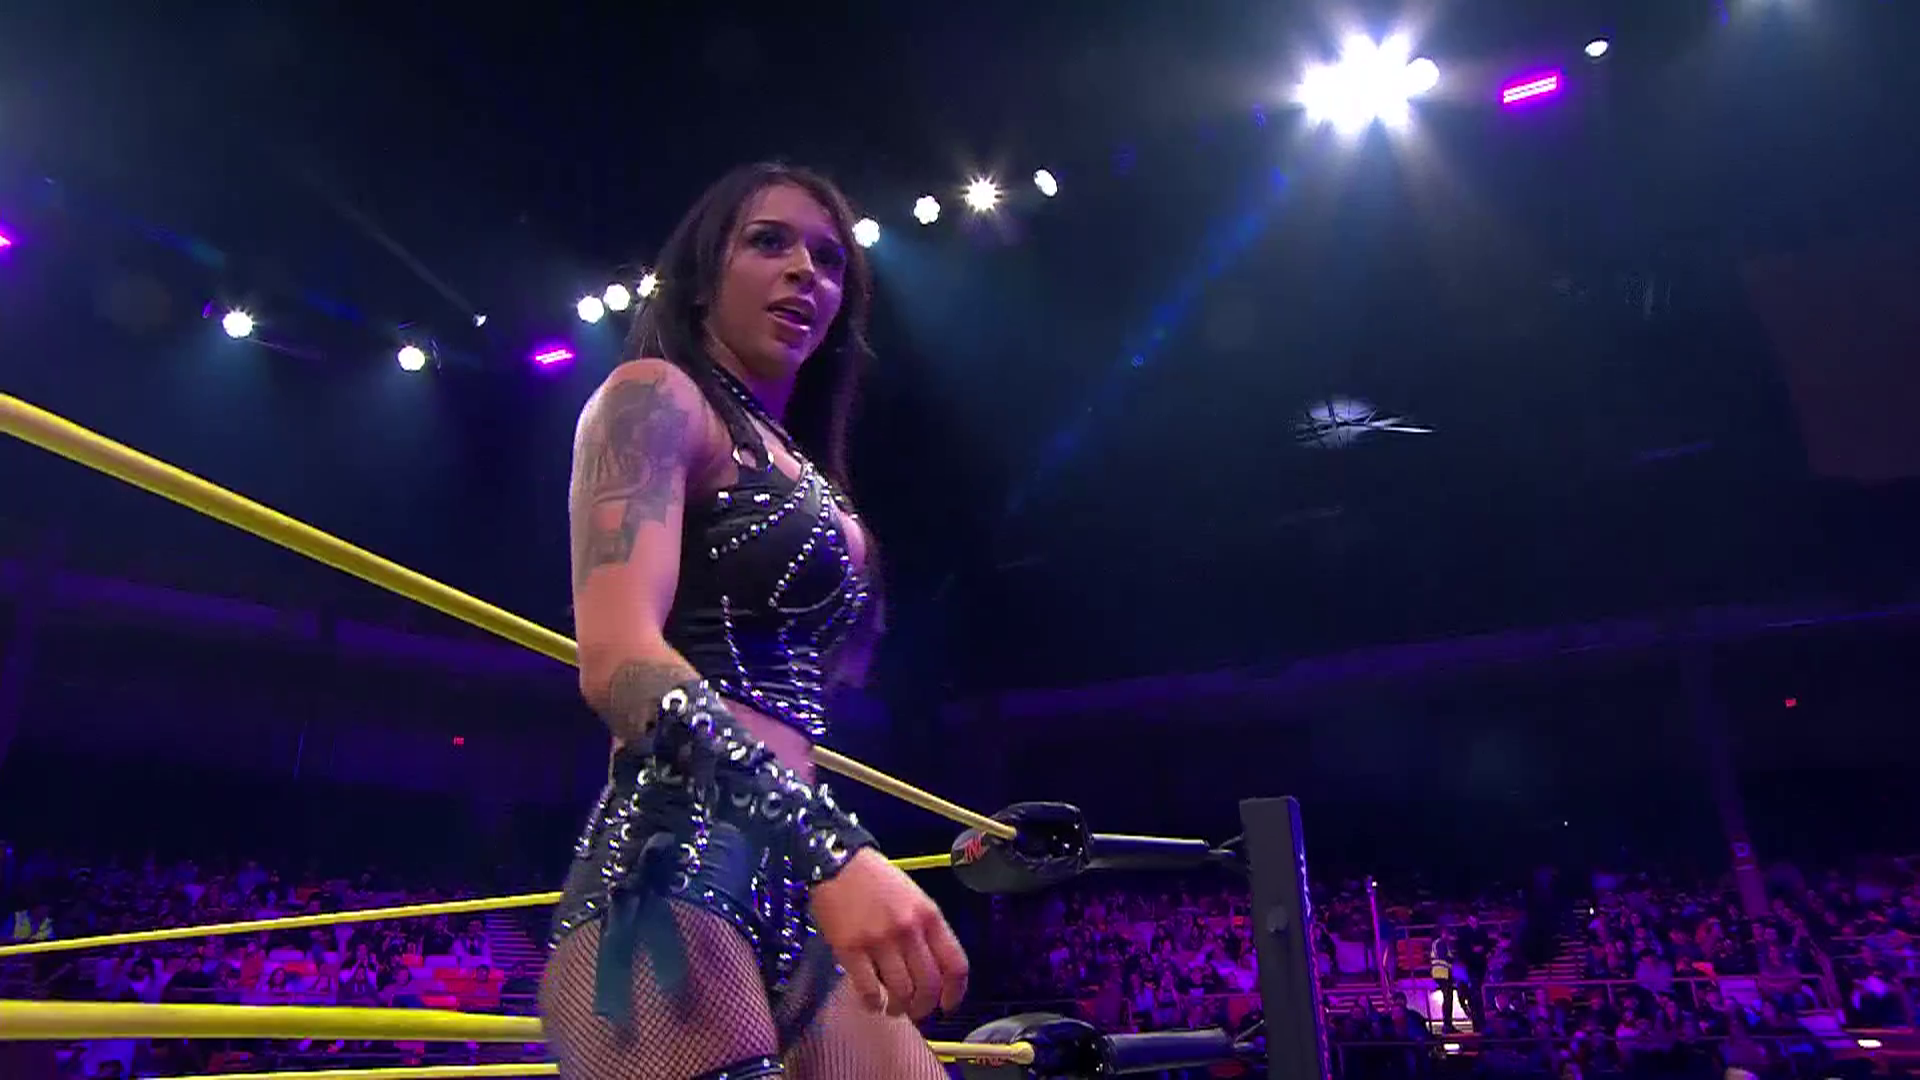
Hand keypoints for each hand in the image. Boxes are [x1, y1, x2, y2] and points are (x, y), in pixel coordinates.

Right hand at [809, 848, 968, 1018]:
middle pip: (929, 986)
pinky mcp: (850, 949)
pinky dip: (874, 1003)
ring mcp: (879, 941)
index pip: (955, 965)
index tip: (947, 1005)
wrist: (838, 864)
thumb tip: (933, 974)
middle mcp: (908, 930)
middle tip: (916, 1011)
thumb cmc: (877, 882)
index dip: (955, 993)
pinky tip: (873, 1001)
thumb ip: (927, 932)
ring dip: (899, 1008)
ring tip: (893, 1007)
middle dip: (924, 1007)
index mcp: (929, 916)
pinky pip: (869, 990)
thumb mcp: (914, 899)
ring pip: (901, 993)